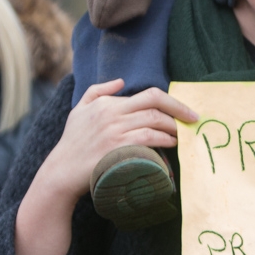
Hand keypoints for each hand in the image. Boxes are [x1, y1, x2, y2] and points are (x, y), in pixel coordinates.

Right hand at [15, 80, 197, 254]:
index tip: (184, 110)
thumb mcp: (79, 111)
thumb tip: (121, 82)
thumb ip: (97, 91)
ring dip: (174, 127)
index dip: (171, 101)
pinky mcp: (118, 148)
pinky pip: (149, 139)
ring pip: (154, 121)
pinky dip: (164, 140)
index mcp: (106, 102)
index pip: (148, 95)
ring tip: (182, 134)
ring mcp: (115, 131)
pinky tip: (172, 144)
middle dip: (179, 110)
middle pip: (155, 103)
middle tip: (193, 119)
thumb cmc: (72, 144)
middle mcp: (112, 113)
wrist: (61, 172)